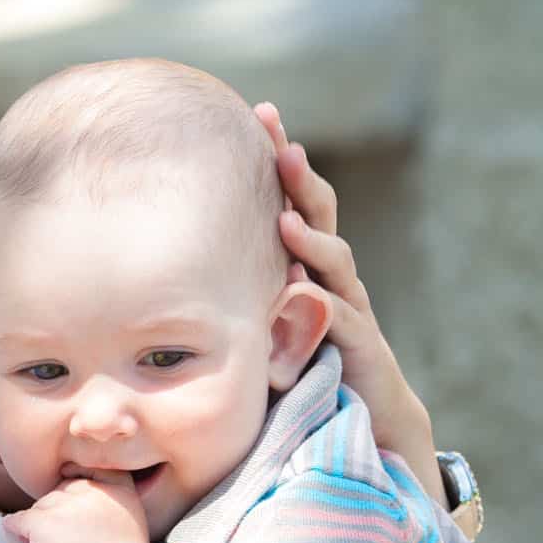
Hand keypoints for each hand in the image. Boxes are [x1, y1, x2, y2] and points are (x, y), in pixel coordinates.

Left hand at [2, 470, 150, 542]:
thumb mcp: (131, 522)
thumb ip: (111, 501)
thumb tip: (88, 496)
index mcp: (118, 489)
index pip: (93, 467)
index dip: (80, 477)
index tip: (76, 494)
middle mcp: (92, 490)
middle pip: (62, 489)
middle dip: (60, 509)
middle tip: (65, 536)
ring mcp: (65, 504)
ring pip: (41, 506)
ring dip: (41, 523)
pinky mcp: (43, 522)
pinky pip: (18, 519)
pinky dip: (16, 528)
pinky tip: (20, 538)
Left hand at [255, 103, 444, 505]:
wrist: (372, 426)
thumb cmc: (307, 374)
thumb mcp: (261, 325)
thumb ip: (237, 293)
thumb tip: (170, 266)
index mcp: (307, 267)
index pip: (293, 202)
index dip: (280, 163)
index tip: (258, 116)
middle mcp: (332, 281)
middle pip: (319, 215)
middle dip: (299, 177)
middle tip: (278, 138)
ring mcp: (351, 311)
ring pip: (335, 260)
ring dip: (313, 233)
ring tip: (287, 213)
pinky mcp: (362, 351)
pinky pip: (342, 319)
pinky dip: (320, 301)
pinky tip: (299, 284)